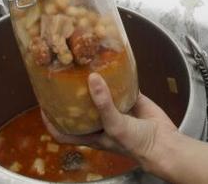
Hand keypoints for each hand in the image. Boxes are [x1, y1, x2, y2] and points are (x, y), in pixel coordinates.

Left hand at [43, 73, 178, 168]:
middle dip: (72, 94)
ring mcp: (116, 110)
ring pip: (101, 94)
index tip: (43, 104)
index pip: (64, 131)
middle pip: (81, 108)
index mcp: (92, 134)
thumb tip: (92, 78)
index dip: (51, 121)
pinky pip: (122, 86)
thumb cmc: (134, 143)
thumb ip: (103, 103)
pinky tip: (111, 64)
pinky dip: (117, 77)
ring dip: (94, 83)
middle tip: (62, 76)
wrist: (164, 143)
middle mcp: (101, 122)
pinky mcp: (132, 100)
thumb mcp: (113, 125)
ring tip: (83, 66)